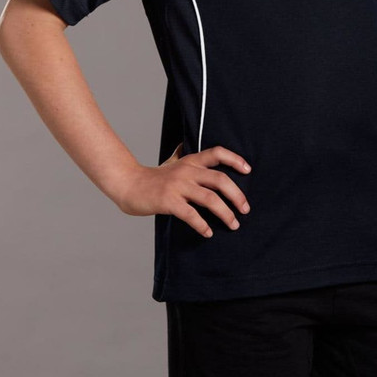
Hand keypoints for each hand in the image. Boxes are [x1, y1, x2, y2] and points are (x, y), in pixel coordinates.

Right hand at [115, 143, 251, 237]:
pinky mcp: (168, 201)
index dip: (235, 159)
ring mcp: (178, 186)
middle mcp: (186, 171)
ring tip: (233, 224)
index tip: (248, 170)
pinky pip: (191, 214)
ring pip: (209, 199)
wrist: (128, 184)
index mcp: (190, 160)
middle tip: (245, 209)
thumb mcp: (170, 161)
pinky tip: (208, 233)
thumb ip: (181, 154)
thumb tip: (186, 143)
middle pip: (220, 180)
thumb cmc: (152, 176)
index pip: (217, 153)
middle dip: (237, 195)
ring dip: (225, 214)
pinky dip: (202, 225)